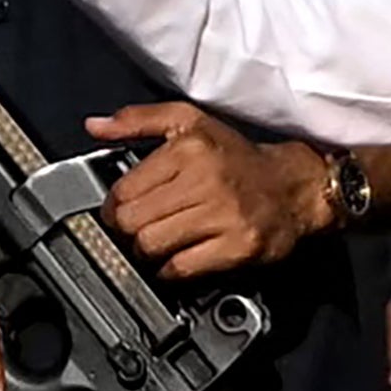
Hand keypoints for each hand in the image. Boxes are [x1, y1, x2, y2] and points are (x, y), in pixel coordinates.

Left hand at [87, 105, 330, 278]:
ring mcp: (224, 215)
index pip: (123, 190)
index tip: (123, 210)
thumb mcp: (190, 123)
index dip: (115, 206)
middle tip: (138, 230)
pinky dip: (170, 270)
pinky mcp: (238, 246)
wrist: (295, 186)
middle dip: (128, 232)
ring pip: (152, 246)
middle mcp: (206, 179)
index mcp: (188, 148)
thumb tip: (95, 126)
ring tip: (158, 244)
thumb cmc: (239, 158)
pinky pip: (181, 268)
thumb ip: (139, 120)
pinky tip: (177, 259)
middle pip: (132, 222)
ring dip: (147, 252)